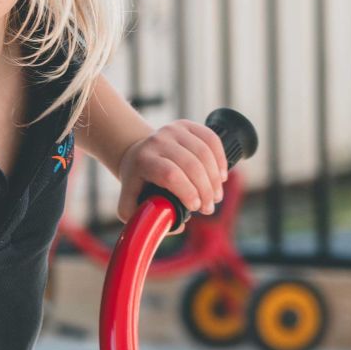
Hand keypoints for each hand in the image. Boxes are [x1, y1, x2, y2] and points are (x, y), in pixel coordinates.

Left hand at [114, 120, 228, 223]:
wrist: (136, 153)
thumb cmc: (136, 182)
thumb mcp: (129, 203)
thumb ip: (144, 220)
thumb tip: (178, 224)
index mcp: (143, 159)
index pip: (170, 174)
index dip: (187, 192)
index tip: (195, 208)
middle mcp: (158, 141)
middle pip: (191, 165)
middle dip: (205, 190)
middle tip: (208, 208)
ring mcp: (173, 130)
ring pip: (204, 152)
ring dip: (215, 178)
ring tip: (216, 196)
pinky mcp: (187, 125)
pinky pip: (211, 138)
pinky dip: (220, 158)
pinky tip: (221, 176)